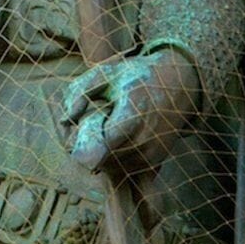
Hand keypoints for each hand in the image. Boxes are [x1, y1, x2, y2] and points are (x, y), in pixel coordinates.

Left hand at [60, 48, 194, 172]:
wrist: (180, 83)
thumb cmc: (138, 76)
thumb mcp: (106, 73)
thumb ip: (80, 93)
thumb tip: (64, 121)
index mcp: (132, 115)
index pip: (100, 148)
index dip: (83, 144)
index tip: (81, 127)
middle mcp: (144, 139)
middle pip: (101, 162)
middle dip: (89, 149)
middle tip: (92, 125)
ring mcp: (151, 153)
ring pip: (112, 169)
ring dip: (101, 155)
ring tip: (108, 129)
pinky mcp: (155, 161)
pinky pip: (125, 170)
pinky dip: (115, 159)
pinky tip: (118, 138)